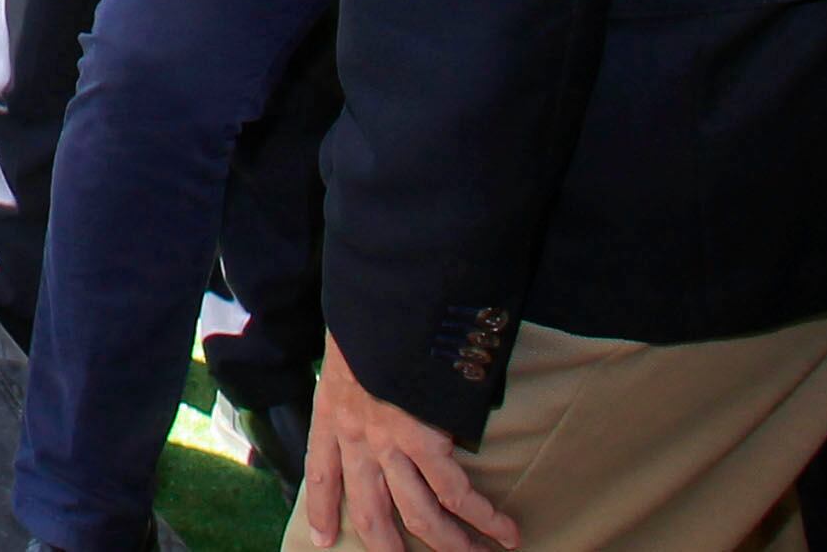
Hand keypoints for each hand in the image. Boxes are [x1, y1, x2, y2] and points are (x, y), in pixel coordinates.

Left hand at [302, 334, 519, 551]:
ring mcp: (388, 444)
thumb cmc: (366, 316)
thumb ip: (356, 373)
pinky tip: (506, 531)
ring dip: (452, 544)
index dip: (323, 509)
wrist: (378, 300)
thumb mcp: (344, 348)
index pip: (321, 472)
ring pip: (421, 516)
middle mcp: (354, 438)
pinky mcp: (423, 439)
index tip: (326, 540)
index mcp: (331, 414)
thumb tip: (373, 375)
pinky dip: (484, 517)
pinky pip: (456, 493)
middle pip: (371, 512)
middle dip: (390, 547)